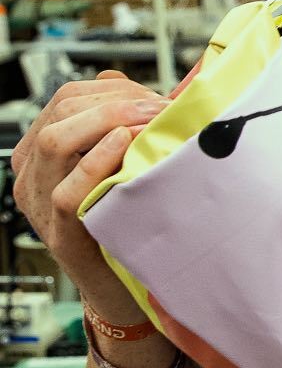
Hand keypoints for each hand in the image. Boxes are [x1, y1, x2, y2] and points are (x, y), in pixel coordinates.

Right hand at [11, 70, 167, 317]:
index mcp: (42, 153)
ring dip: (109, 122)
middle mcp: (32, 176)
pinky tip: (125, 146)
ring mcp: (41, 208)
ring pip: (54, 143)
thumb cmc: (125, 222)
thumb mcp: (117, 165)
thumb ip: (111, 123)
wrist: (124, 289)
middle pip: (61, 113)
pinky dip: (96, 163)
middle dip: (117, 102)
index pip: (66, 98)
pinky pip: (67, 193)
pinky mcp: (61, 237)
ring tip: (151, 123)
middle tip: (163, 108)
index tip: (157, 96)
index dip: (114, 90)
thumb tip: (116, 78)